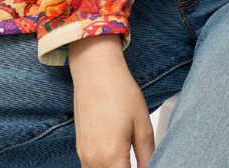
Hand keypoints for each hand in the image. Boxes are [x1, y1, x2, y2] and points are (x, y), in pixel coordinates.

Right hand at [68, 34, 154, 167]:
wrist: (96, 71)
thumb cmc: (119, 91)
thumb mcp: (143, 124)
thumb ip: (148, 155)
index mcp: (112, 156)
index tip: (146, 166)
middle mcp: (93, 160)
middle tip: (139, 161)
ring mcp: (84, 156)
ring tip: (129, 159)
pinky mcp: (80, 150)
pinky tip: (117, 157)